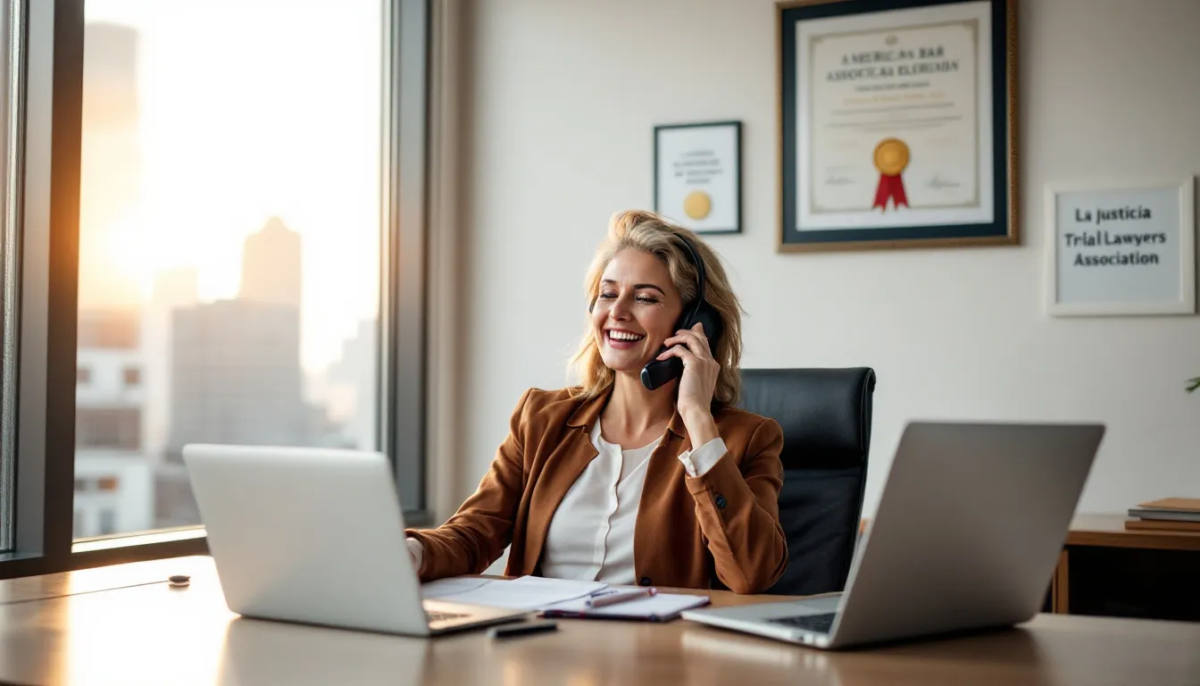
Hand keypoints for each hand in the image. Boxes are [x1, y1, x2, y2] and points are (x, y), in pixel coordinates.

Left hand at [657, 322, 719, 445]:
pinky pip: (680, 350)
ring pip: (691, 339)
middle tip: (675, 333)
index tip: (688, 332)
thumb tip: (680, 368)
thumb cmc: (694, 403)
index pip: (706, 344)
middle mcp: (711, 361)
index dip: (697, 335)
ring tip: (666, 342)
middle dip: (687, 331)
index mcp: (713, 366)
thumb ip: (691, 373)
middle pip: (700, 337)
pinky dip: (669, 351)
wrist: (697, 411)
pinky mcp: (694, 364)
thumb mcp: (695, 384)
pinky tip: (661, 357)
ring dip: (677, 338)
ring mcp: (704, 361)